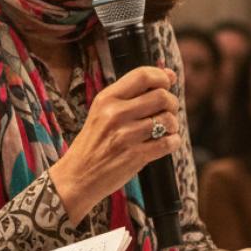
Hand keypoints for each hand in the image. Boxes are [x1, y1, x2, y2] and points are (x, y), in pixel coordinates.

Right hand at [49, 66, 179, 225]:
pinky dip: (173, 142)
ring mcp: (125, 136)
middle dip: (172, 103)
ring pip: (168, 120)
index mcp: (106, 98)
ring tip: (164, 129)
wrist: (77, 176)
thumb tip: (169, 74)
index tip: (167, 83)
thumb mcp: (102, 111)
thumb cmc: (93, 142)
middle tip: (167, 110)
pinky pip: (168, 143)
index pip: (142, 75)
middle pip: (161, 96)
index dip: (162, 76)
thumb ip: (132, 93)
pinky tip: (165, 143)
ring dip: (173, 125)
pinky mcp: (136, 157)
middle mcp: (115, 114)